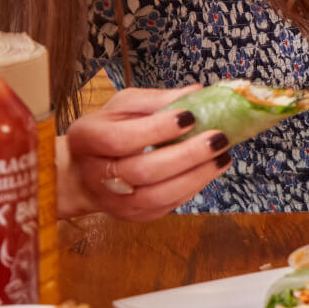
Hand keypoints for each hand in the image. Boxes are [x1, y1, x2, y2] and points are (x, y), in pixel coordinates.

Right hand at [58, 84, 233, 220]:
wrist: (85, 172)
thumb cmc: (109, 129)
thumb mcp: (123, 106)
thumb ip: (156, 99)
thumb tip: (196, 91)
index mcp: (86, 138)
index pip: (121, 139)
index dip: (156, 129)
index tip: (190, 116)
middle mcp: (95, 174)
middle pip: (142, 171)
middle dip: (185, 156)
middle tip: (218, 139)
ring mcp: (113, 201)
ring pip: (156, 196)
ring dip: (196, 176)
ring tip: (223, 157)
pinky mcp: (132, 215)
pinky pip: (165, 206)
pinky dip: (192, 188)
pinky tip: (209, 171)